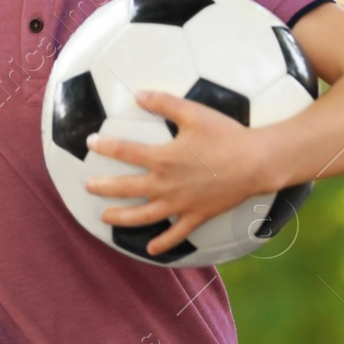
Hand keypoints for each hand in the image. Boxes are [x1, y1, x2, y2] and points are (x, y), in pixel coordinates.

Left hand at [89, 91, 271, 256]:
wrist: (255, 162)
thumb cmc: (225, 135)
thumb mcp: (193, 113)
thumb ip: (164, 103)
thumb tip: (138, 94)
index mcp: (162, 158)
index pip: (124, 151)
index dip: (105, 146)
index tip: (90, 142)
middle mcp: (166, 184)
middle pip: (125, 188)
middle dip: (103, 187)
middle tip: (88, 186)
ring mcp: (180, 203)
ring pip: (143, 216)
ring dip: (121, 217)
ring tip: (105, 217)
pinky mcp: (196, 215)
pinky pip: (176, 234)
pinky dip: (163, 243)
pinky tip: (151, 249)